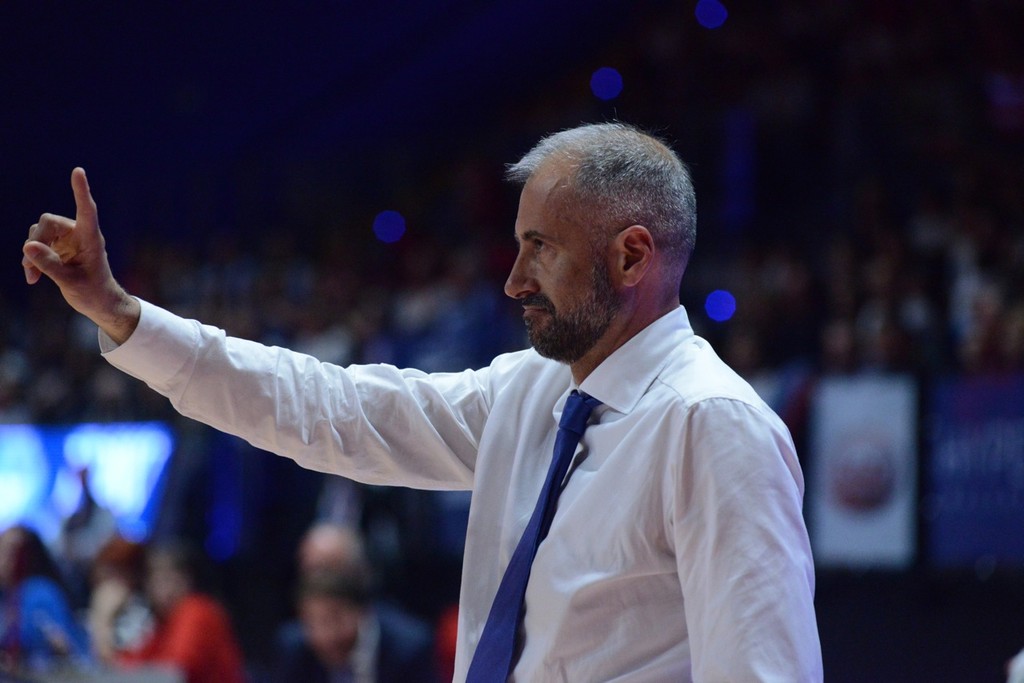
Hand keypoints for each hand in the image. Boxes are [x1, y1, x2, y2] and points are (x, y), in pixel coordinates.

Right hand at [23, 168, 139, 343]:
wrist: (98, 303)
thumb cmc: (93, 292)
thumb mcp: (70, 282)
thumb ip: (49, 265)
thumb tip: (28, 246)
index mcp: (91, 238)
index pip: (86, 210)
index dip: (81, 191)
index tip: (78, 171)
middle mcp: (79, 234)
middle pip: (48, 222)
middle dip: (35, 241)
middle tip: (29, 266)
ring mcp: (67, 240)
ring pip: (39, 232)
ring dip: (30, 252)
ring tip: (32, 274)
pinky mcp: (57, 247)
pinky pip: (35, 244)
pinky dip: (30, 258)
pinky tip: (32, 278)